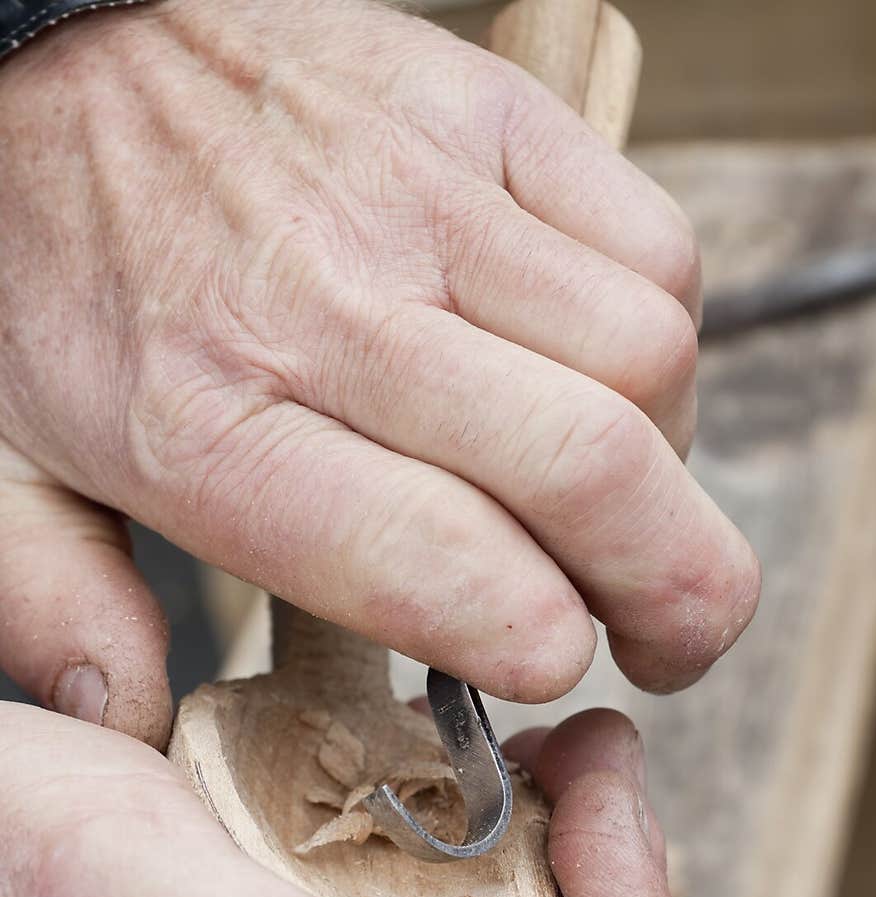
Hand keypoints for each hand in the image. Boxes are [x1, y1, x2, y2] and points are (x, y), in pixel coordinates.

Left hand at [0, 0, 758, 750]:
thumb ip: (55, 607)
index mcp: (211, 429)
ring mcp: (421, 200)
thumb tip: (129, 720)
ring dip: (668, 463)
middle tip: (674, 637)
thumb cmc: (42, 272)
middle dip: (680, 591)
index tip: (555, 667)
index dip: (538, 643)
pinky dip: (663, 335)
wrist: (56, 59)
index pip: (435, 562)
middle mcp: (333, 313)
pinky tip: (599, 376)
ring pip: (645, 361)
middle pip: (589, 470)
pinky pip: (652, 243)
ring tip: (615, 496)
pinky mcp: (483, 116)